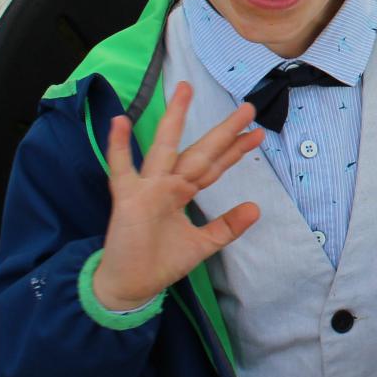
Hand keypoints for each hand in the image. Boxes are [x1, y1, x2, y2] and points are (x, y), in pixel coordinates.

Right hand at [88, 82, 263, 311]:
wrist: (131, 285)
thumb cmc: (161, 261)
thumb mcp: (203, 243)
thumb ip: (227, 226)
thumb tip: (256, 208)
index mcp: (183, 192)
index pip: (214, 166)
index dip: (235, 150)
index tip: (257, 133)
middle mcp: (167, 184)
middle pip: (200, 152)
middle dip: (223, 131)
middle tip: (248, 107)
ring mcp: (147, 188)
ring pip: (164, 148)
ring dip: (174, 120)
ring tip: (184, 91)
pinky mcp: (127, 198)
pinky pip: (122, 168)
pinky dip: (119, 146)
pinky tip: (120, 121)